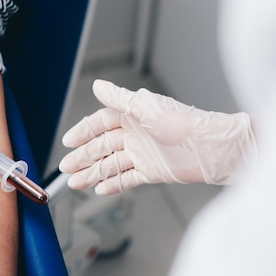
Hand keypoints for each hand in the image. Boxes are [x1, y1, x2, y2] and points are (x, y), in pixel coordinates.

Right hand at [59, 79, 256, 194]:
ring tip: (75, 183)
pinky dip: (113, 184)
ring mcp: (143, 154)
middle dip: (83, 157)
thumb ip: (119, 99)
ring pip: (111, 165)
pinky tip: (99, 189)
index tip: (68, 141)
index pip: (101, 123)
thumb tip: (98, 86)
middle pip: (102, 147)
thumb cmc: (182, 122)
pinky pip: (127, 179)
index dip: (84, 132)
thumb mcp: (146, 107)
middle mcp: (136, 135)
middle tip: (66, 167)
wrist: (210, 147)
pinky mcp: (152, 172)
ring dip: (93, 173)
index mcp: (132, 116)